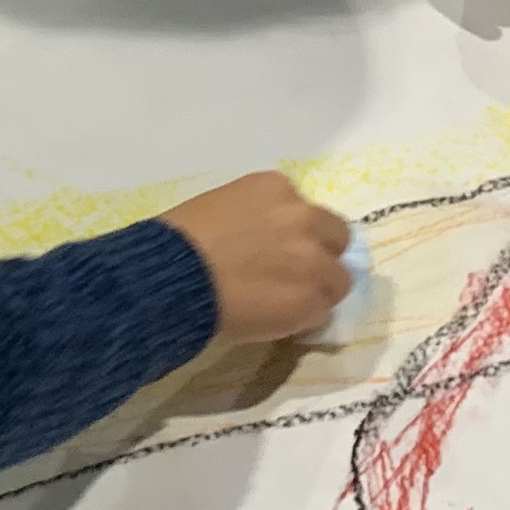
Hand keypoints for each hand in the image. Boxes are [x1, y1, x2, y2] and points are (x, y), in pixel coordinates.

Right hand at [158, 171, 353, 344]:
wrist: (172, 277)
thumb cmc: (178, 243)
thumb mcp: (219, 210)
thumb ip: (253, 218)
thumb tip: (261, 245)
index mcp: (275, 187)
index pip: (305, 211)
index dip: (295, 234)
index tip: (276, 250)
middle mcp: (302, 215)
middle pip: (336, 237)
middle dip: (319, 255)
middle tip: (291, 276)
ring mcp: (312, 258)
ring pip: (337, 278)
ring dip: (317, 290)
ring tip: (284, 305)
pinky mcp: (312, 297)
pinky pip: (323, 310)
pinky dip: (306, 318)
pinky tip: (277, 321)